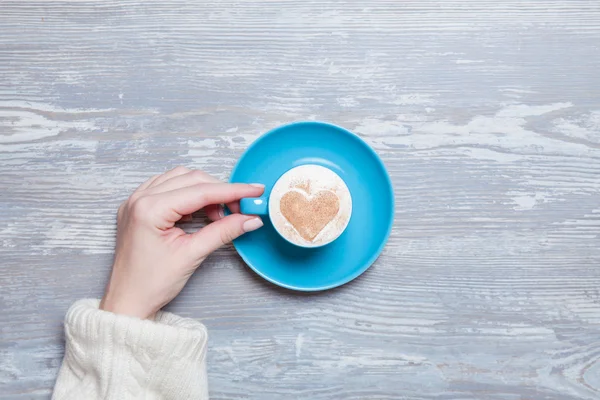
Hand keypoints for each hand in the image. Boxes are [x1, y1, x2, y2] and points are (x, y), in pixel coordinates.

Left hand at [100, 167, 263, 318]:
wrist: (127, 302)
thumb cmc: (150, 284)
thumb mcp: (192, 255)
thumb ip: (223, 231)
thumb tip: (250, 219)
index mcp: (149, 209)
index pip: (201, 191)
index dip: (232, 190)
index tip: (254, 191)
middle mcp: (139, 198)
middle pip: (191, 179)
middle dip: (220, 191)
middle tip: (241, 208)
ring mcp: (136, 200)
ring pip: (180, 178)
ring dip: (204, 190)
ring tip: (220, 213)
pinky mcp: (138, 207)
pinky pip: (168, 186)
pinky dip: (188, 193)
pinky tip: (200, 210)